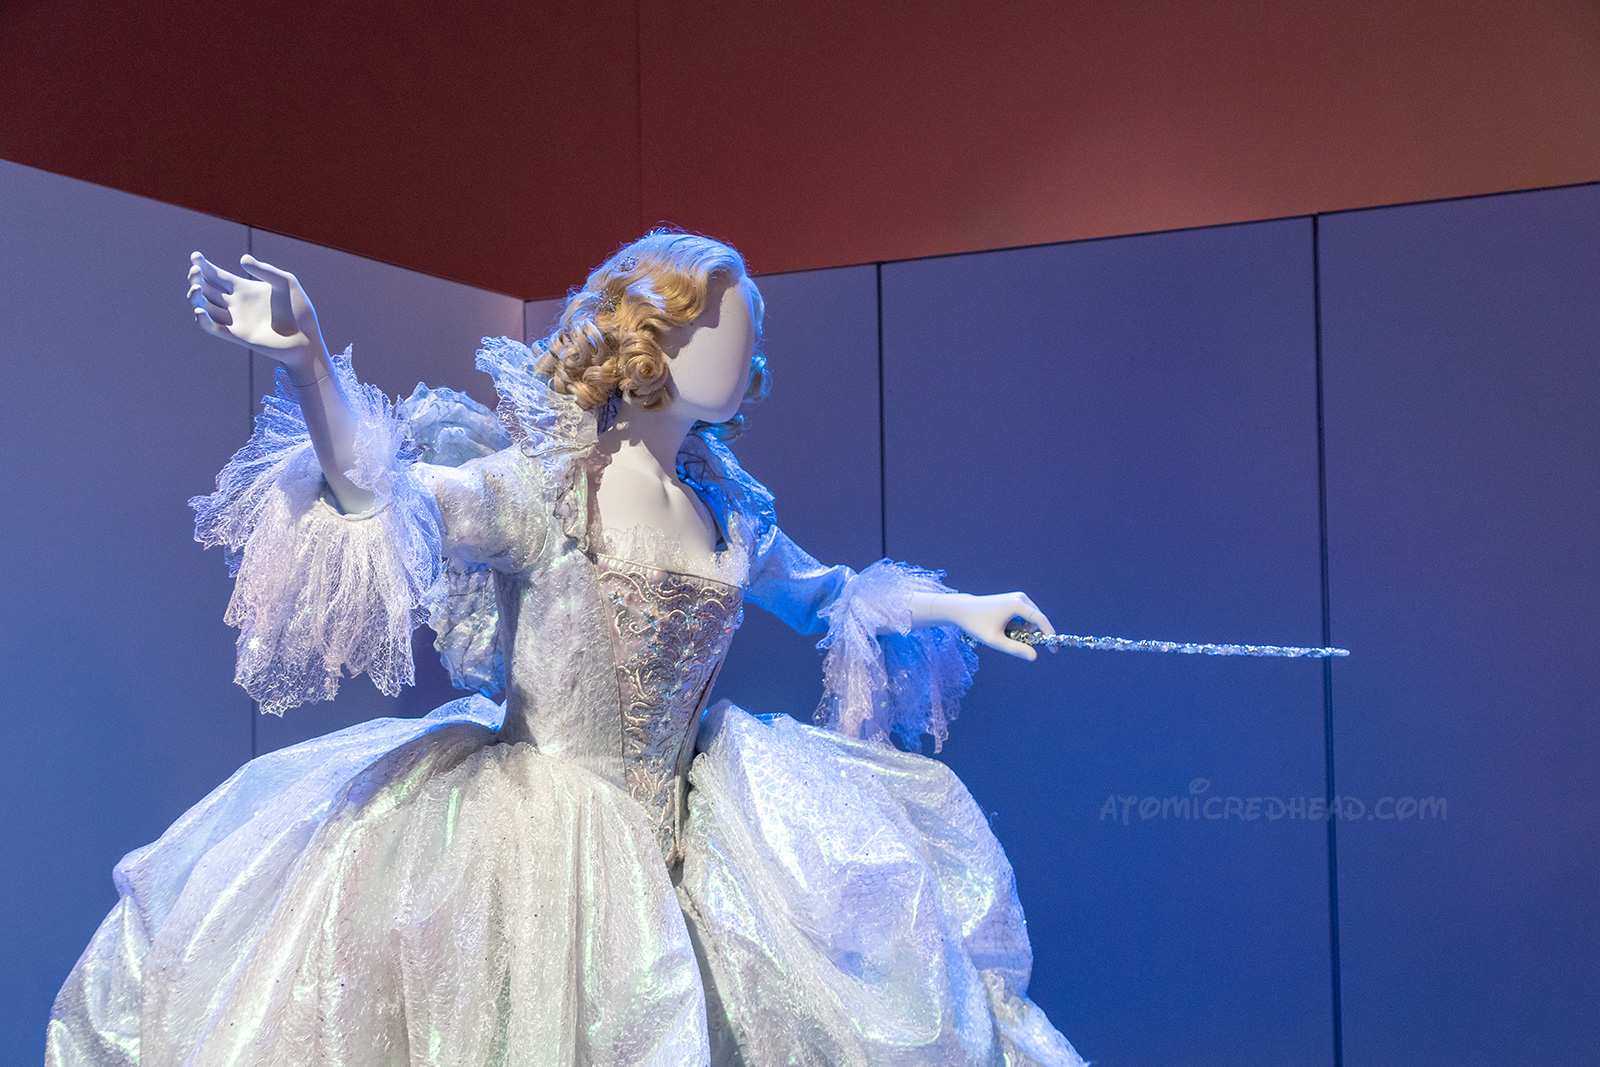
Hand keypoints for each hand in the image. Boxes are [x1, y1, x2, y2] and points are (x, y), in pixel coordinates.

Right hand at [187, 252, 326, 378]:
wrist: (306, 338)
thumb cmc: (299, 310)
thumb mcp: (286, 282)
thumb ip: (265, 269)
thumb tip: (242, 259)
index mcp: (244, 288)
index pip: (216, 275)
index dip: (203, 265)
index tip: (195, 256)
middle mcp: (236, 304)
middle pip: (206, 289)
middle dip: (196, 279)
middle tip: (196, 273)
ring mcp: (235, 320)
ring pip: (204, 307)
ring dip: (195, 298)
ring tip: (197, 289)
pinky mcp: (237, 336)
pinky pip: (212, 328)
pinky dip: (202, 320)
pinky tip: (201, 310)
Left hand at [910, 591, 1054, 660]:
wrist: (963, 609)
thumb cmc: (976, 625)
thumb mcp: (994, 640)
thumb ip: (1015, 649)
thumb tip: (1034, 656)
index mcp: (1017, 604)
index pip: (1041, 620)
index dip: (1049, 635)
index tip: (1053, 650)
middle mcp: (1020, 598)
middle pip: (1037, 620)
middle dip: (1033, 635)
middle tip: (1020, 645)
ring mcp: (1018, 597)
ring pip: (1031, 619)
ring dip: (1025, 631)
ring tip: (1005, 635)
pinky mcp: (1015, 599)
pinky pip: (1025, 616)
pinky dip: (1020, 626)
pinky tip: (1005, 629)